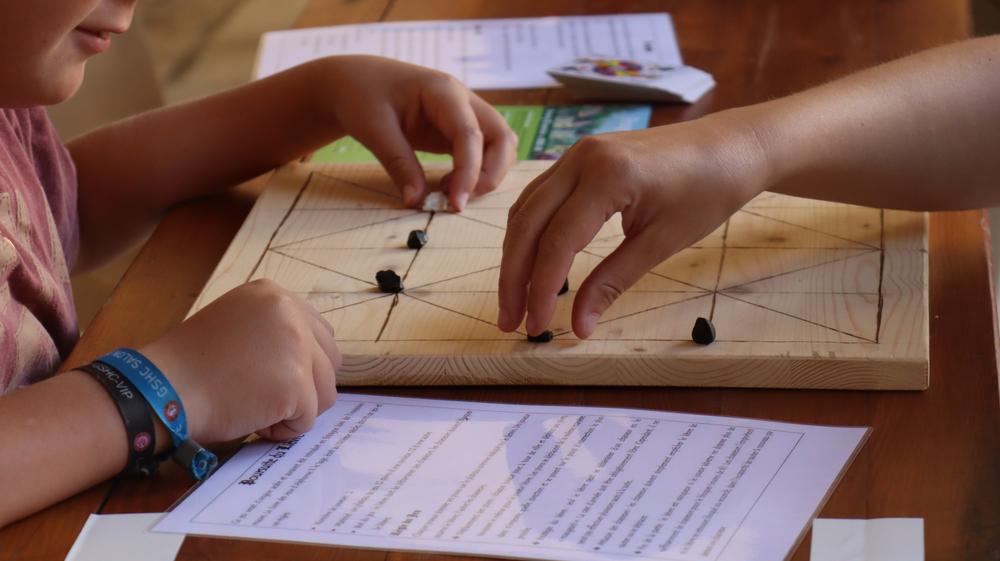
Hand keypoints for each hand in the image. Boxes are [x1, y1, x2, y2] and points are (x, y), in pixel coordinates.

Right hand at [139, 279, 340, 442]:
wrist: (162, 391)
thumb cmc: (189, 368)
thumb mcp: (236, 326)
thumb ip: (272, 332)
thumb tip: (310, 359)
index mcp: (273, 294)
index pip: (320, 334)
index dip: (301, 364)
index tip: (270, 377)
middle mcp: (289, 311)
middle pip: (329, 362)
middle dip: (305, 387)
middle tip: (263, 396)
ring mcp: (296, 345)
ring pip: (325, 392)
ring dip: (295, 409)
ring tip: (254, 405)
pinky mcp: (295, 383)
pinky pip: (308, 420)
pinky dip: (282, 429)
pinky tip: (251, 419)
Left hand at [319, 55, 517, 209]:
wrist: (354, 80)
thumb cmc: (361, 95)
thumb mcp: (374, 129)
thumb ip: (399, 164)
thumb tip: (417, 201)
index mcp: (443, 91)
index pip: (470, 134)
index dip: (469, 172)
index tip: (456, 204)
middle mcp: (462, 101)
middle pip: (501, 138)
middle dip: (491, 174)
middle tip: (460, 201)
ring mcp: (464, 115)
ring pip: (498, 146)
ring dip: (486, 174)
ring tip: (450, 192)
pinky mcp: (457, 130)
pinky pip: (482, 153)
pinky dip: (474, 173)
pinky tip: (446, 184)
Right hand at [498, 112, 768, 338]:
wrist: (732, 147)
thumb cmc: (708, 192)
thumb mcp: (661, 243)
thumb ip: (611, 282)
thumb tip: (579, 327)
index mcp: (607, 176)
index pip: (556, 242)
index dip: (540, 290)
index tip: (536, 327)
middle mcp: (581, 158)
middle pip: (527, 224)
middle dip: (514, 277)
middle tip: (511, 321)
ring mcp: (576, 153)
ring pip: (526, 209)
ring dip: (517, 255)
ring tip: (517, 299)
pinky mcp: (579, 157)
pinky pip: (541, 197)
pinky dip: (531, 232)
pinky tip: (531, 262)